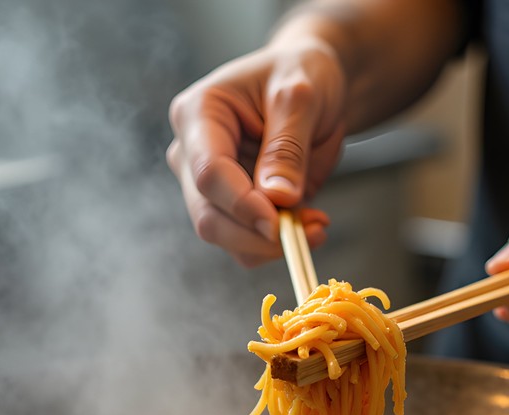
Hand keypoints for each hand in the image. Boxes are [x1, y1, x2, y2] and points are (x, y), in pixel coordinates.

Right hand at [167, 42, 345, 266]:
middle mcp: (191, 153)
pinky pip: (246, 243)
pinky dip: (276, 244)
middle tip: (311, 232)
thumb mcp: (301, 97)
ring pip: (226, 237)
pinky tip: (307, 223)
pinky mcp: (230, 206)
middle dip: (258, 235)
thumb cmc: (302, 75)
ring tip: (316, 224)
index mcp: (198, 114)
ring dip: (271, 244)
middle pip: (209, 215)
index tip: (279, 224)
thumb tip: (278, 197)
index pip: (208, 173)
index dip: (243, 205)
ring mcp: (207, 184)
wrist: (311, 85)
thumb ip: (288, 147)